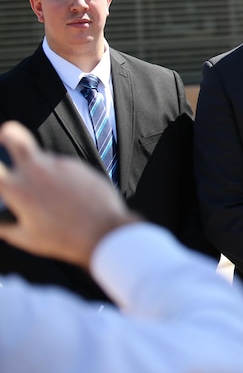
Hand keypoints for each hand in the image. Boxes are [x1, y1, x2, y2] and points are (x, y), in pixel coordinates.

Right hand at [0, 121, 136, 267]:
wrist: (104, 231)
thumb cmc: (64, 239)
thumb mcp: (27, 239)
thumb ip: (6, 228)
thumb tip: (0, 221)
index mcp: (18, 190)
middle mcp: (37, 171)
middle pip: (15, 137)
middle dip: (7, 133)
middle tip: (4, 135)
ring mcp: (60, 165)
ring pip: (44, 157)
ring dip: (41, 168)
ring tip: (53, 194)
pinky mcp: (79, 165)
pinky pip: (64, 166)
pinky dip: (62, 175)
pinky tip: (70, 194)